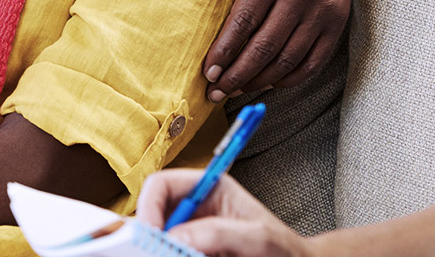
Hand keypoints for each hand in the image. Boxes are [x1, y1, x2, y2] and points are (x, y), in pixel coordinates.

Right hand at [137, 169, 313, 256]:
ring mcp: (193, 233)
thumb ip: (220, 232)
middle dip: (150, 231)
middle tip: (152, 250)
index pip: (163, 184)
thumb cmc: (285, 250)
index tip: (151, 232)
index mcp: (210, 188)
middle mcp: (197, 209)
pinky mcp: (193, 251)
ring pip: (159, 237)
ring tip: (167, 255)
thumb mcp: (258, 238)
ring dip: (160, 248)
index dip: (149, 205)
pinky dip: (168, 256)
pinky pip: (171, 252)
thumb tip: (178, 235)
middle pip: (154, 212)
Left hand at [171, 0, 359, 98]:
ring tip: (235, 91)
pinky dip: (292, 77)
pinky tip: (269, 83)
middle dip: (237, 74)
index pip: (246, 19)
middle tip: (214, 92)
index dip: (225, 49)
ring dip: (260, 80)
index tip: (206, 72)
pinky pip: (315, 60)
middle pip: (266, 45)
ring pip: (289, 57)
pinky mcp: (338, 19)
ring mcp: (324, 8)